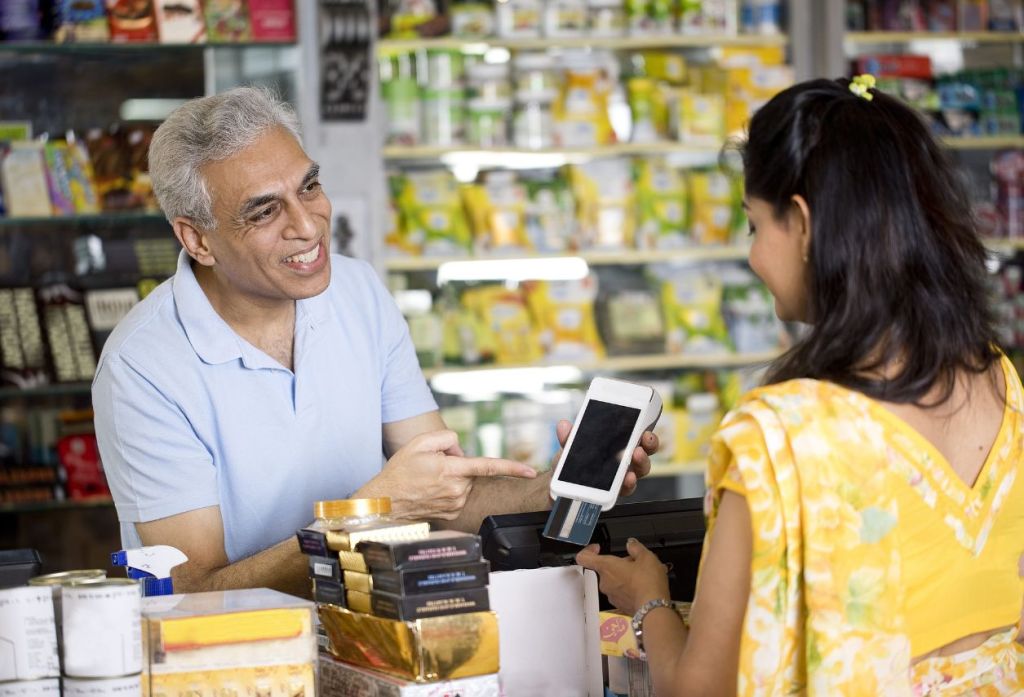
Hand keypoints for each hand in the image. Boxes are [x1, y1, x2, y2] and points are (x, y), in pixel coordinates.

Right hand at [357, 430, 536, 520]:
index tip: (530, 470)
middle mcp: (457, 490)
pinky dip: (449, 489)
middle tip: (432, 465)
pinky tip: (431, 490)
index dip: (512, 467)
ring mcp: (455, 504)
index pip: (488, 466)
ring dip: (453, 477)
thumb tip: (461, 450)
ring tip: (428, 479)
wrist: (386, 502)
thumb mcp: (419, 442)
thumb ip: (446, 438)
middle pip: (470, 469)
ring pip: (464, 482)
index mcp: (451, 470)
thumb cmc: (400, 471)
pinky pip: (458, 494)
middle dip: (457, 463)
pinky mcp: (452, 513)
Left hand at [554, 419, 658, 496]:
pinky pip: (623, 490)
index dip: (647, 438)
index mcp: (618, 446)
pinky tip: (624, 481)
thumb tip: (563, 425)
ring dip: (636, 469)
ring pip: (636, 474)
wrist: (561, 484)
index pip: (639, 440)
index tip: (646, 433)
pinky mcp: (613, 494)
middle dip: (645, 452)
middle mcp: (623, 463)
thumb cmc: (573, 461)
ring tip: (631, 469)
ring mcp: (620, 479)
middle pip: (643, 457)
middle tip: (639, 449)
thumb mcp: (570, 446)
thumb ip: (569, 437)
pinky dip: (625, 485)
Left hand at [575, 538, 670, 615]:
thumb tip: (631, 544)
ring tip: (645, 574)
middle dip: (620, 564)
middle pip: (607, 568)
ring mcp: (612, 595)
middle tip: (636, 562)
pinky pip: (622, 592)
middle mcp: (605, 582)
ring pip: (615, 580)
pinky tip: (645, 585)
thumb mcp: (646, 557)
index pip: (584, 558)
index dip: (588, 550)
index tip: (597, 548)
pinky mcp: (620, 605)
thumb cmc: (648, 583)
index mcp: (607, 567)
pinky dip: (631, 587)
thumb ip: (636, 548)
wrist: (654, 609)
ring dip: (626, 575)